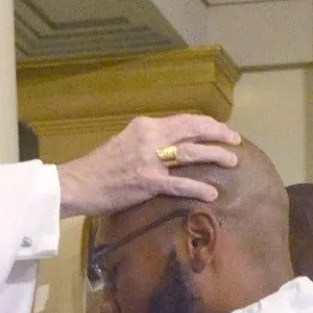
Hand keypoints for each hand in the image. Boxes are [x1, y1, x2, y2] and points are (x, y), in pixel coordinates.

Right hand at [57, 114, 240, 217]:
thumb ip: (147, 142)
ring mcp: (149, 159)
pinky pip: (179, 183)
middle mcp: (150, 137)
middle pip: (192, 130)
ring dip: (215, 155)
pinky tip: (212, 192)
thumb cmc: (99, 167)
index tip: (220, 128)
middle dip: (217, 133)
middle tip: (235, 140)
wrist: (77, 183)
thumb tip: (169, 146)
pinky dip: (198, 187)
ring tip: (233, 161)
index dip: (205, 123)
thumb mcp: (124, 143)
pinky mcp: (148, 182)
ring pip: (191, 152)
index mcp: (145, 125)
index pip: (182, 120)